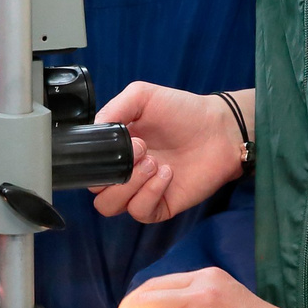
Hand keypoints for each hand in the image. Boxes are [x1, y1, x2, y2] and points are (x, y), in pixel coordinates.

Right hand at [91, 84, 245, 221]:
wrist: (218, 128)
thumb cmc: (183, 111)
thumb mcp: (141, 96)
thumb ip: (112, 109)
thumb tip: (92, 129)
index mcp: (116, 150)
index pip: (89, 167)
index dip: (96, 160)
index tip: (122, 143)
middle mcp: (125, 173)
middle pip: (96, 191)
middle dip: (114, 172)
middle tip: (142, 151)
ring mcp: (142, 191)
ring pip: (111, 206)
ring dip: (129, 184)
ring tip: (154, 163)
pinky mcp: (161, 206)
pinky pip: (140, 212)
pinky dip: (149, 193)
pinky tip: (166, 174)